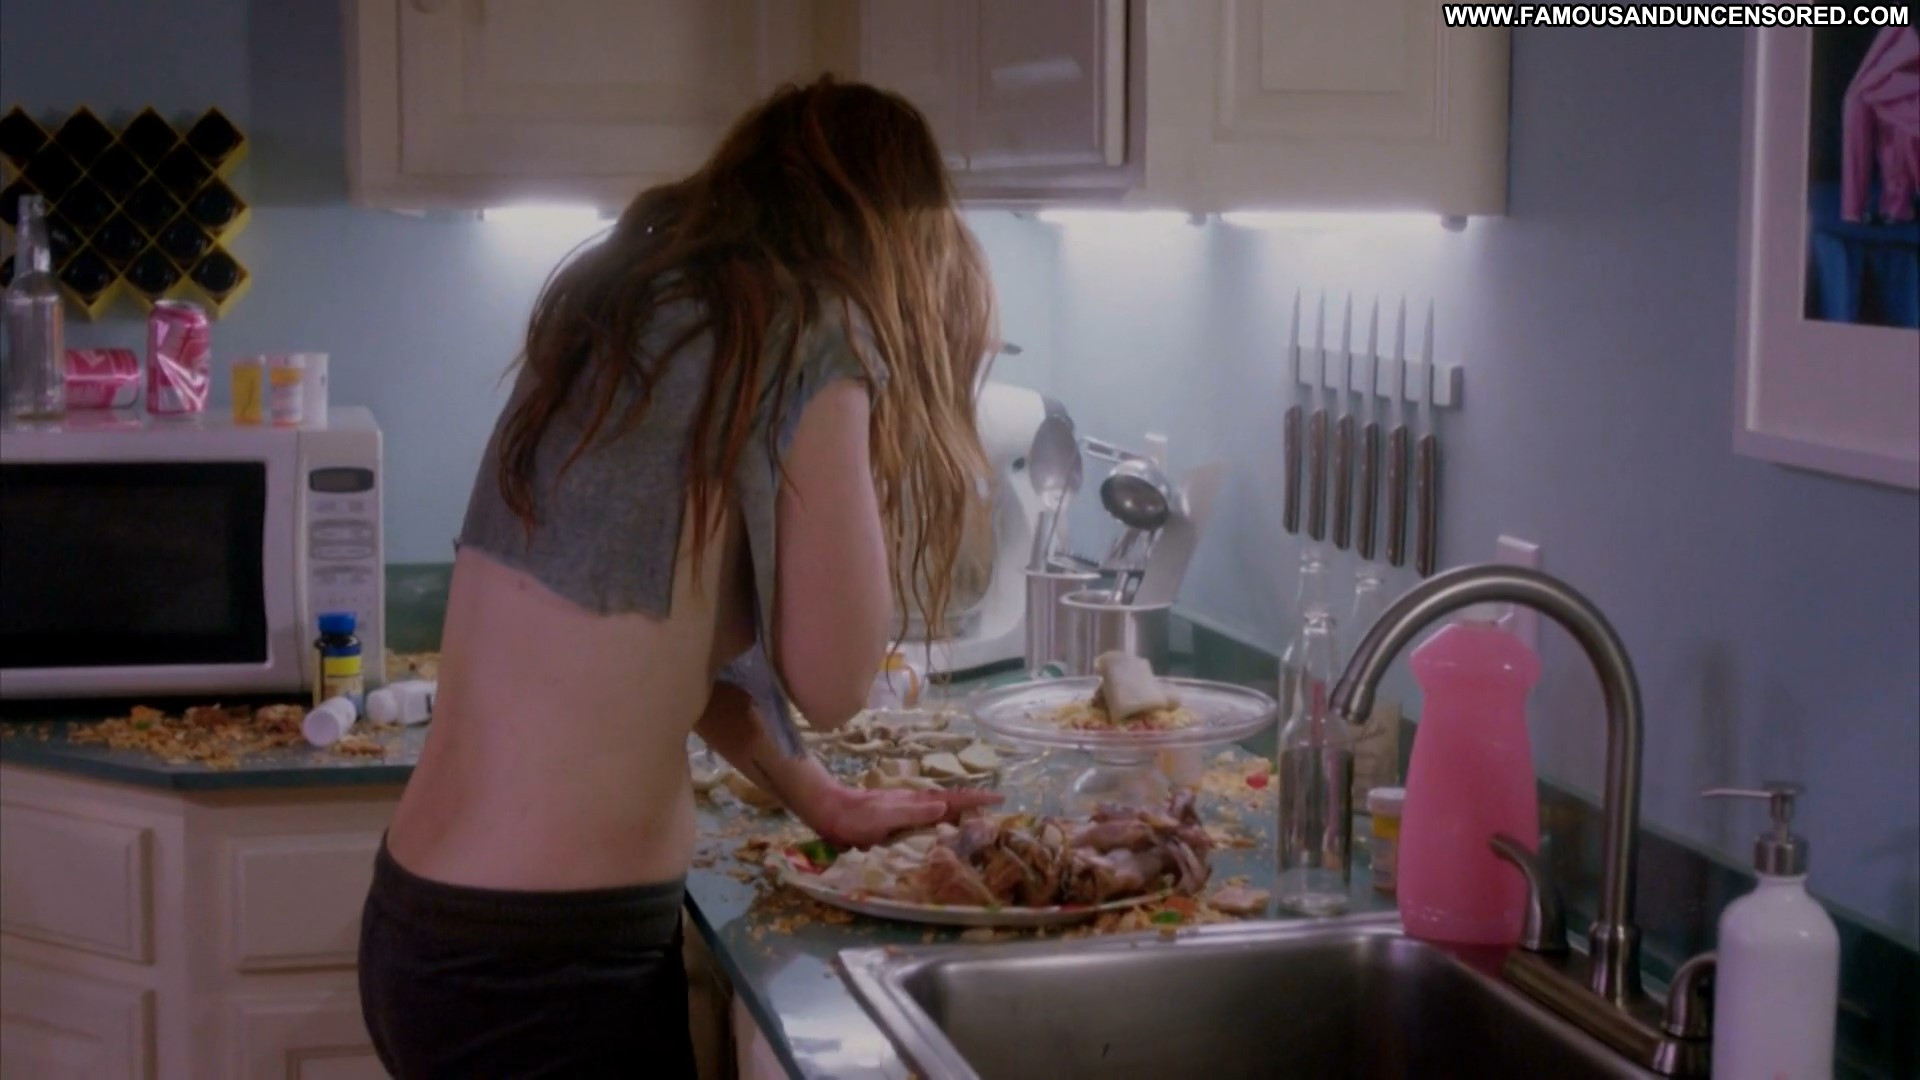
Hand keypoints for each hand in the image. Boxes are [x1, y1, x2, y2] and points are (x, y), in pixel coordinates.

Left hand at [807, 783, 1002, 849]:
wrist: (827, 810)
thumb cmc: (855, 817)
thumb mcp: (885, 817)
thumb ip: (913, 812)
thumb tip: (944, 806)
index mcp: (915, 803)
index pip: (952, 800)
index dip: (976, 800)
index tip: (1000, 798)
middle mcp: (914, 804)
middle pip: (950, 802)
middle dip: (974, 805)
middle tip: (997, 813)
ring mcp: (905, 810)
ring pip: (940, 809)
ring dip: (959, 813)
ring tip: (978, 820)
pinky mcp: (896, 818)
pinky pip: (928, 818)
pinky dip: (942, 820)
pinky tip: (941, 828)